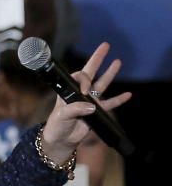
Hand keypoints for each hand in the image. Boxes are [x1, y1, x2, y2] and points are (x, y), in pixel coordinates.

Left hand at [40, 42, 130, 164]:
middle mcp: (79, 93)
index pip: (79, 77)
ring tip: (118, 61)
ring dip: (110, 74)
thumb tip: (92, 106)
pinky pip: (110, 104)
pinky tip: (128, 94)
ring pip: (101, 84)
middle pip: (90, 72)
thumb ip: (76, 109)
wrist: (60, 140)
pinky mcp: (96, 112)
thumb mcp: (62, 116)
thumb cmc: (56, 126)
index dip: (84, 79)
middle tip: (105, 45)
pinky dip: (118, 100)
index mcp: (68, 91)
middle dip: (97, 59)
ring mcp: (88, 101)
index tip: (85, 90)